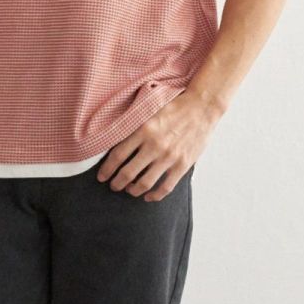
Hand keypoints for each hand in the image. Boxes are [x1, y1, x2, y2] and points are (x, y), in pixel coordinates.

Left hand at [96, 91, 217, 199]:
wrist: (202, 107)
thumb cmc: (174, 107)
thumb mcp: (149, 111)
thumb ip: (134, 126)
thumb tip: (114, 140)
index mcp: (144, 130)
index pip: (118, 155)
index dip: (107, 169)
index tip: (101, 176)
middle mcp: (155, 145)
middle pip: (128, 173)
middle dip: (117, 183)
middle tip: (113, 185)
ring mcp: (169, 157)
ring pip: (144, 183)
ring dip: (133, 190)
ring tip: (129, 190)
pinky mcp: (182, 165)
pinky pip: (165, 187)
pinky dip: (154, 195)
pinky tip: (148, 196)